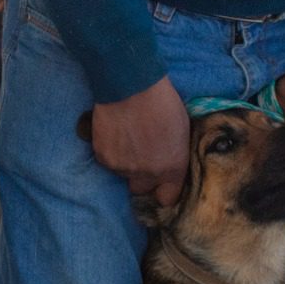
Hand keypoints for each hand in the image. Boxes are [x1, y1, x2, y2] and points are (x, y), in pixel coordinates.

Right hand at [88, 78, 190, 207]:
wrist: (132, 86)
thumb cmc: (162, 102)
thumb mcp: (181, 132)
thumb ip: (174, 156)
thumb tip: (166, 165)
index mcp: (172, 168)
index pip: (168, 198)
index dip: (163, 190)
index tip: (160, 184)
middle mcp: (148, 174)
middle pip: (141, 188)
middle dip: (142, 177)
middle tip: (140, 155)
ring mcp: (124, 168)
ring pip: (123, 174)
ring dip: (125, 162)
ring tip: (127, 137)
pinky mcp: (104, 158)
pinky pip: (108, 162)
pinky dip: (110, 151)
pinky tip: (114, 133)